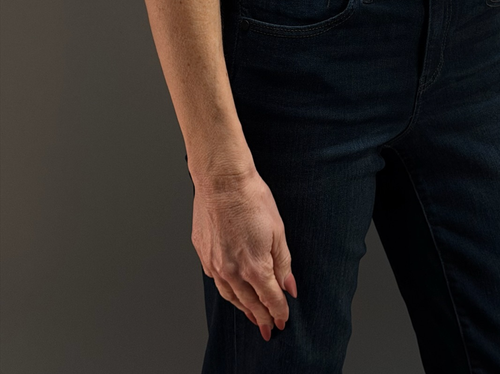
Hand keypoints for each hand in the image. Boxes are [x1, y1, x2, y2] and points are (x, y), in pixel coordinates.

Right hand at [190, 170, 296, 340]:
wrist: (221, 180)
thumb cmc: (251, 198)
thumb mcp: (277, 230)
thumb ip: (283, 262)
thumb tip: (289, 286)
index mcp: (254, 266)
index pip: (270, 299)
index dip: (278, 312)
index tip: (283, 321)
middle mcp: (231, 271)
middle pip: (249, 303)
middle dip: (262, 317)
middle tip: (269, 329)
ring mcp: (214, 264)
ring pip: (230, 296)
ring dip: (243, 308)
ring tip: (252, 315)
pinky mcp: (202, 253)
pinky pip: (216, 280)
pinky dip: (227, 290)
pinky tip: (232, 291)